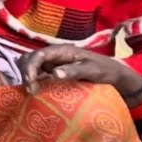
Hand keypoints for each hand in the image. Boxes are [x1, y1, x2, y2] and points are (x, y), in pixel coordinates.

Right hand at [17, 44, 139, 94]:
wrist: (116, 77)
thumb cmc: (106, 71)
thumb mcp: (92, 70)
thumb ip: (74, 71)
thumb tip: (54, 74)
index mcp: (62, 51)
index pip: (38, 55)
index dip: (30, 68)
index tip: (31, 84)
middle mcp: (55, 55)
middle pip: (30, 59)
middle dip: (25, 72)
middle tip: (30, 90)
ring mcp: (53, 63)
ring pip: (31, 65)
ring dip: (27, 76)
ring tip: (31, 91)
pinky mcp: (54, 72)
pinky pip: (37, 74)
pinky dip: (32, 81)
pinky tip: (34, 91)